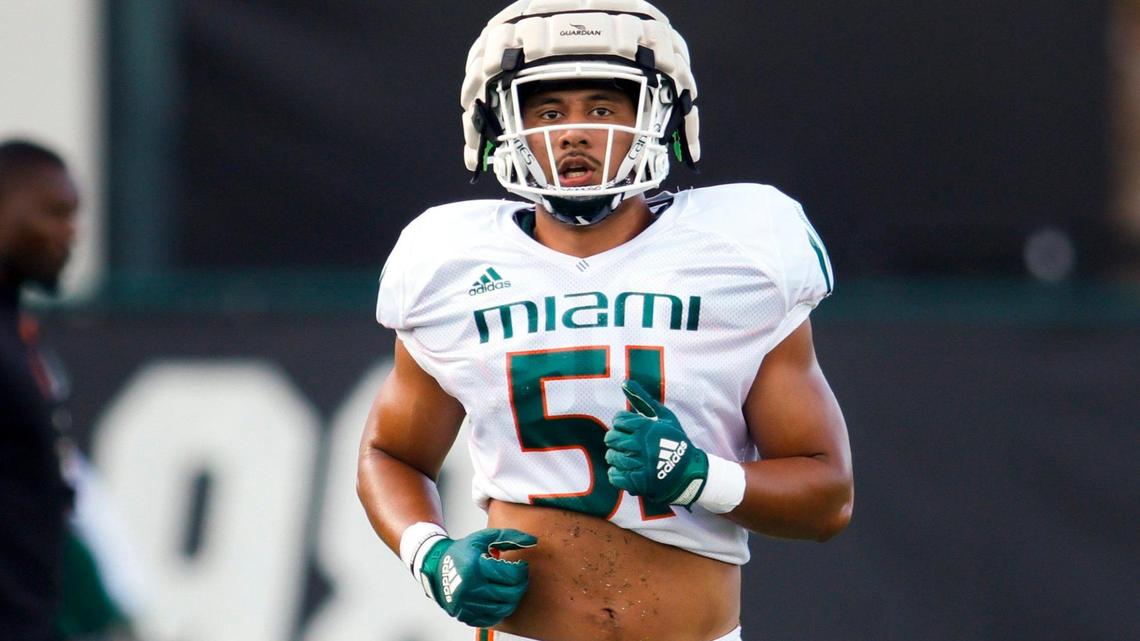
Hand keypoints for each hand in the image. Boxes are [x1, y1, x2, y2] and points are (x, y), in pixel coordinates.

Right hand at [420, 528, 536, 626]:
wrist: (435, 568)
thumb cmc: (461, 552)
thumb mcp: (483, 538)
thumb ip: (509, 536)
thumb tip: (532, 540)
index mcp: (475, 568)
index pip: (512, 574)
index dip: (522, 570)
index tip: (521, 566)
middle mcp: (470, 589)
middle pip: (510, 594)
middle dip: (521, 585)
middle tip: (519, 578)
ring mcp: (467, 605)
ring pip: (504, 609)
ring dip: (513, 598)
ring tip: (510, 588)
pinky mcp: (465, 615)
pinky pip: (492, 619)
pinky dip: (500, 610)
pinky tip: (499, 599)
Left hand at [604, 380, 708, 507]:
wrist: (690, 472)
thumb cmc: (676, 442)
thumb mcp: (664, 416)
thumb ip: (642, 399)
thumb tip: (624, 381)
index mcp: (646, 427)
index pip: (618, 420)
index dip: (621, 424)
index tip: (628, 429)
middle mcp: (641, 444)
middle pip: (611, 438)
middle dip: (615, 440)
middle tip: (625, 444)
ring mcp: (639, 464)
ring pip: (611, 457)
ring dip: (616, 457)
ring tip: (627, 458)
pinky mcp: (638, 481)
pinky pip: (615, 475)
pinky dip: (616, 473)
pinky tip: (625, 470)